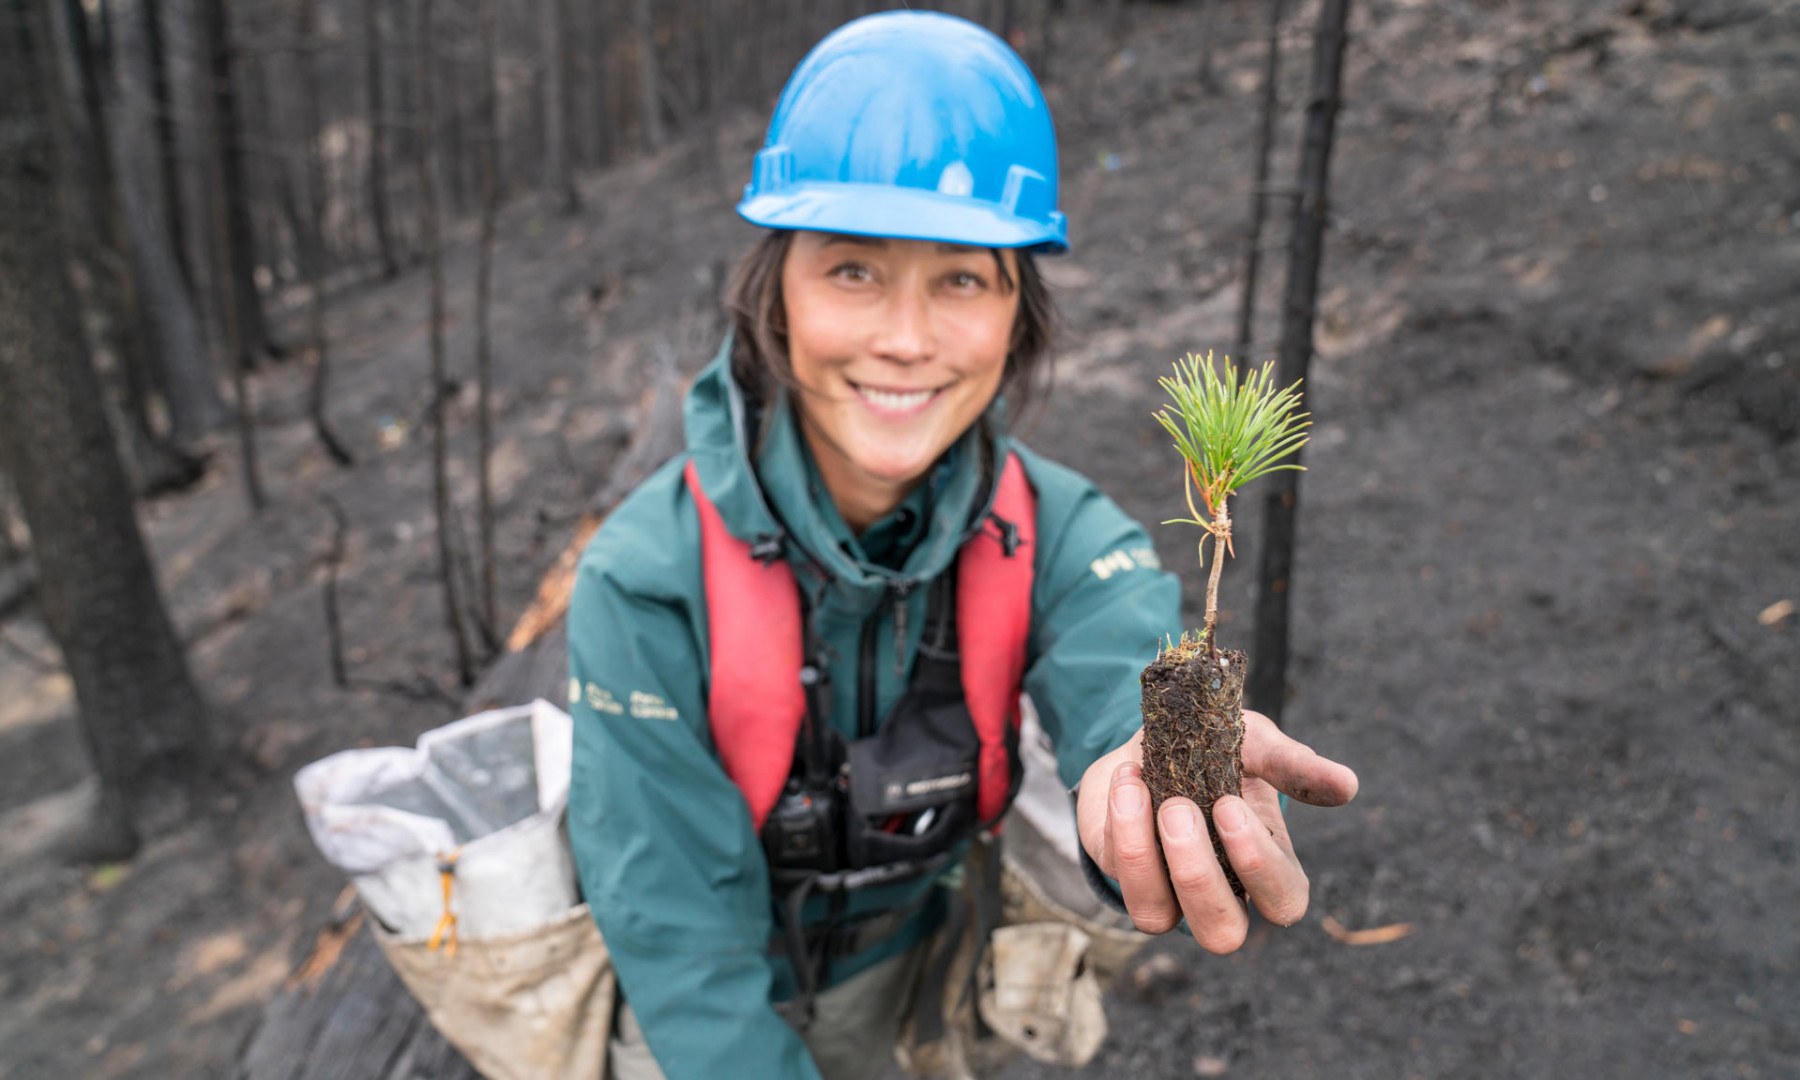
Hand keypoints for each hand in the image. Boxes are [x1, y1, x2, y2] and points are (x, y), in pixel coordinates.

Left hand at [1075, 710, 1357, 952]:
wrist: (1156, 737)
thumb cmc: (1220, 751)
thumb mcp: (1257, 746)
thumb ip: (1294, 767)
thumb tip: (1347, 785)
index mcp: (1270, 871)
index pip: (1282, 901)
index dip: (1257, 865)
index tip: (1229, 805)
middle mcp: (1223, 895)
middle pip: (1221, 933)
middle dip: (1197, 875)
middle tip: (1180, 809)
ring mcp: (1168, 893)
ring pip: (1157, 919)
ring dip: (1143, 857)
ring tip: (1138, 789)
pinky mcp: (1122, 875)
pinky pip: (1116, 873)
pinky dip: (1118, 826)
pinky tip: (1126, 778)